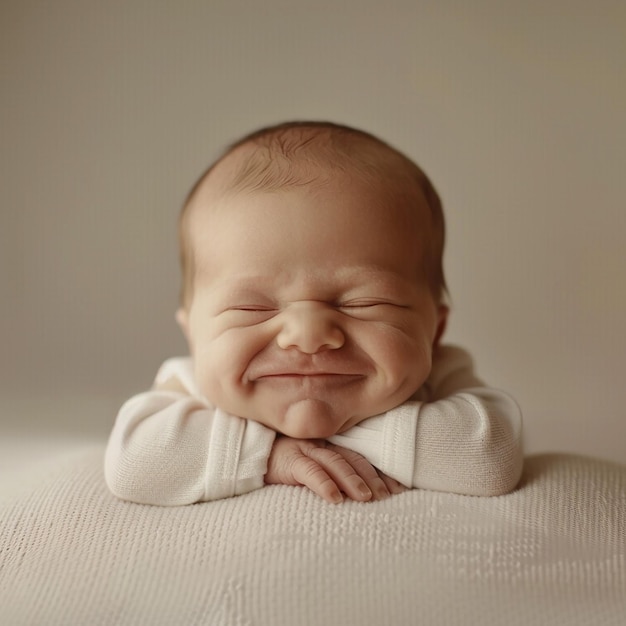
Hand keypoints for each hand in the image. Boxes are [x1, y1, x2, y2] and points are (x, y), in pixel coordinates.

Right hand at [265, 436, 405, 503]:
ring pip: (336, 463)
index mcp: (332, 446)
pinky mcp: (289, 460)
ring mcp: (306, 450)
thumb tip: (364, 495)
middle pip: (354, 459)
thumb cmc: (285, 463)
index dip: (381, 472)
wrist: (252, 453)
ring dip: (353, 480)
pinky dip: (323, 483)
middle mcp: (323, 445)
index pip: (362, 457)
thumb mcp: (314, 465)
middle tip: (390, 496)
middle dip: (374, 477)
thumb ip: (334, 472)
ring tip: (367, 498)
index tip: (400, 489)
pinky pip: (309, 471)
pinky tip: (334, 498)